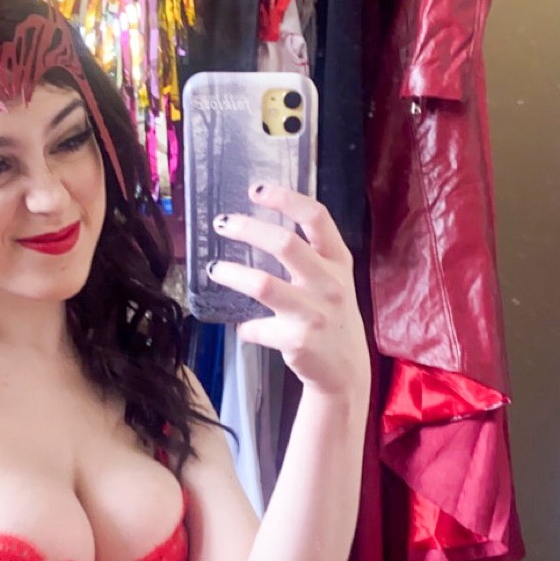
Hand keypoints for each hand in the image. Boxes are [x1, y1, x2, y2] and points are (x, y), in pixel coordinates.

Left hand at [207, 184, 370, 398]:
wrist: (346, 370)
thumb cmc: (332, 317)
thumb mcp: (333, 281)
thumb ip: (309, 255)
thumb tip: (257, 228)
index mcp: (339, 261)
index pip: (317, 217)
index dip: (286, 198)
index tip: (257, 190)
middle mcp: (330, 284)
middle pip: (285, 243)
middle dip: (247, 229)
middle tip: (221, 223)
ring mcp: (315, 313)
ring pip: (264, 284)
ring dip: (232, 274)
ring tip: (214, 268)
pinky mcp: (298, 341)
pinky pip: (258, 327)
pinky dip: (246, 327)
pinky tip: (242, 327)